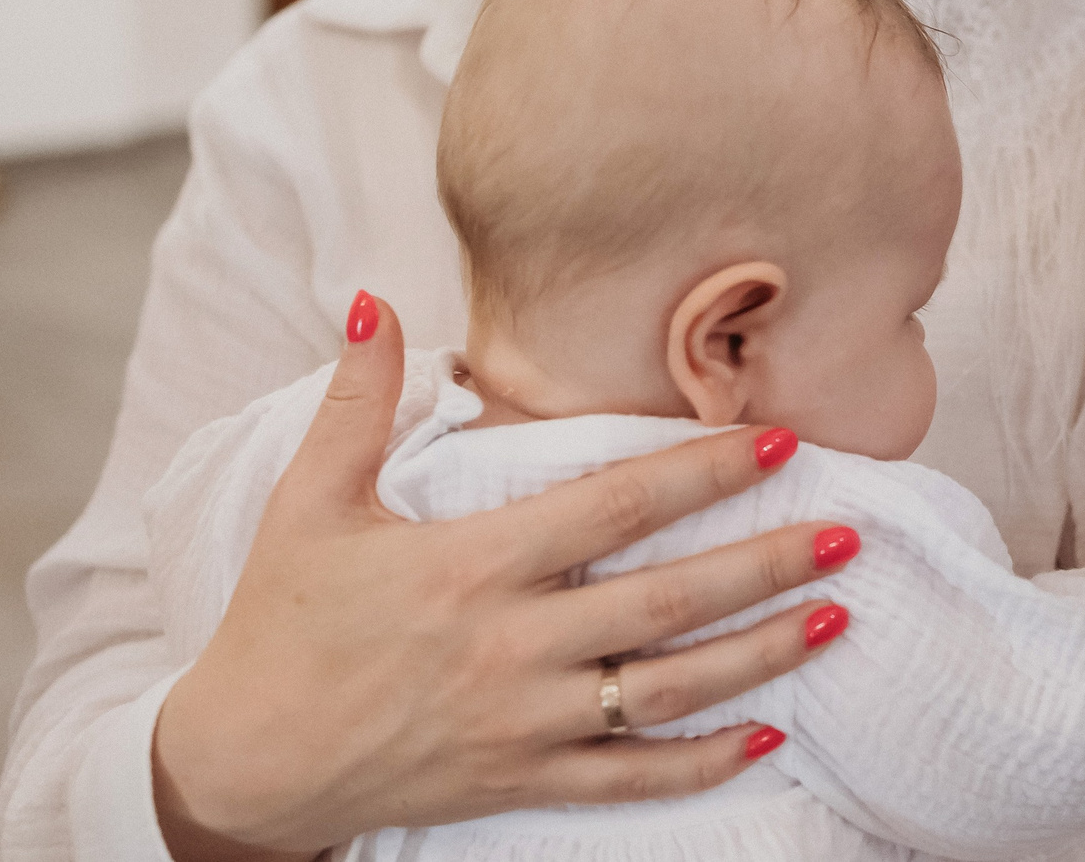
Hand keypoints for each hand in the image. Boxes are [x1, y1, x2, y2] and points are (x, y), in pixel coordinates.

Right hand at [150, 295, 856, 860]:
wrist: (238, 768)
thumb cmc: (279, 626)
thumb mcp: (308, 503)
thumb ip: (357, 402)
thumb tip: (372, 300)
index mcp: (470, 568)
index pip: (611, 509)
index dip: (700, 473)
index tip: (774, 440)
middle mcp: (510, 647)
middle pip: (665, 602)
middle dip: (764, 564)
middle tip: (846, 532)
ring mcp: (522, 722)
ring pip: (667, 691)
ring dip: (761, 655)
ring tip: (837, 617)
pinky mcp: (520, 783)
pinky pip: (631, 779)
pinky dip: (704, 762)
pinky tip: (771, 736)